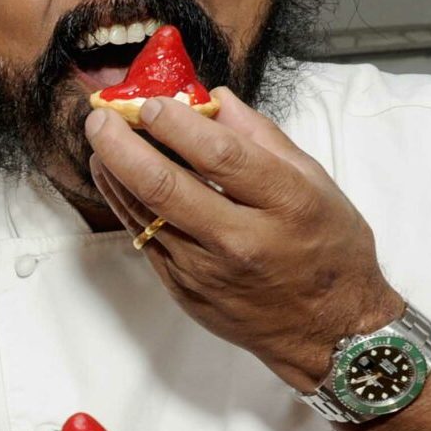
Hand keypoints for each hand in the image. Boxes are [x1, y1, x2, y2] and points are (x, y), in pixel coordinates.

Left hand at [85, 88, 401, 387]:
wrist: (327, 331)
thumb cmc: (329, 249)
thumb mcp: (315, 183)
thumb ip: (262, 138)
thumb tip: (214, 98)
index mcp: (285, 204)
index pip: (221, 156)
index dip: (178, 125)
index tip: (152, 101)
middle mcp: (242, 239)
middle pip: (166, 187)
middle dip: (123, 145)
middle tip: (102, 116)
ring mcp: (207, 270)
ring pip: (145, 214)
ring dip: (114, 172)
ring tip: (100, 139)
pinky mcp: (184, 289)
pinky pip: (145, 238)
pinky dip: (124, 202)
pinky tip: (114, 176)